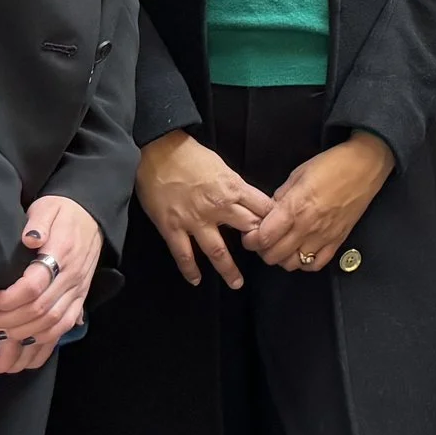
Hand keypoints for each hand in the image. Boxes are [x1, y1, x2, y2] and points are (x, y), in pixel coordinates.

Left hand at [0, 195, 101, 373]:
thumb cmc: (62, 212)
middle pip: (40, 312)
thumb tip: (29, 237)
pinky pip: (63, 331)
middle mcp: (72, 278)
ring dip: (23, 339)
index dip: (9, 299)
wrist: (91, 216)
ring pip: (51, 327)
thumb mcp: (47, 208)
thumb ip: (37, 222)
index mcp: (62, 254)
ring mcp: (76, 293)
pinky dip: (42, 346)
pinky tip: (23, 354)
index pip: (35, 285)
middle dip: (9, 322)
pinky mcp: (78, 302)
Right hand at [135, 130, 273, 288]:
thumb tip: (248, 202)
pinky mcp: (172, 228)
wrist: (158, 151)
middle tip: (263, 260)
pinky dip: (190, 270)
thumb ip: (235, 187)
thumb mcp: (222, 166)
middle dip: (258, 246)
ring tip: (236, 283)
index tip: (278, 233)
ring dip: (228, 270)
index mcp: (233, 188)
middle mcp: (218, 207)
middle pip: (247, 230)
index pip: (262, 209)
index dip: (273, 221)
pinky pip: (184, 254)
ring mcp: (194, 220)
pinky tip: (196, 280)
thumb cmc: (191, 155)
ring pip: (217, 251)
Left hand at [247, 132, 395, 271]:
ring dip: (282, 258)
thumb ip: (280, 196)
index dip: (251, 239)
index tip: (250, 234)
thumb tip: (269, 212)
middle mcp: (308, 226)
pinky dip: (304, 263)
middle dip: (263, 250)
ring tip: (282, 246)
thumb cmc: (331, 165)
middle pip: (274, 255)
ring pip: (292, 264)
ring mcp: (324, 236)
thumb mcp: (298, 174)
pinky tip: (301, 251)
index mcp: (295, 207)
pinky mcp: (338, 241)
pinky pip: (316, 264)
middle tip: (263, 240)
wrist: (365, 167)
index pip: (264, 237)